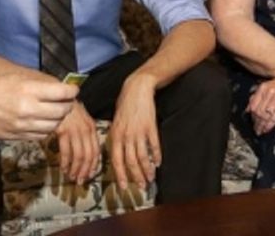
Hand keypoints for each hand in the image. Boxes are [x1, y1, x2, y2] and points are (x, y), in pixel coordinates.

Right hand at [0, 75, 77, 140]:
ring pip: (53, 126)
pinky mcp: (17, 137)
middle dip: (67, 105)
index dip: (71, 91)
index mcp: (27, 90)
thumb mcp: (17, 79)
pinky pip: (41, 135)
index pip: (62, 93)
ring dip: (57, 118)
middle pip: (61, 111)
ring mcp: (22, 125)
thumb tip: (61, 89)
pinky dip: (46, 129)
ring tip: (54, 110)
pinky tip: (41, 121)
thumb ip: (40, 86)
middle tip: (66, 100)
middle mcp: (27, 109)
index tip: (73, 90)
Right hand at [55, 101, 100, 183]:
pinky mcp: (63, 131)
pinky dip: (65, 163)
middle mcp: (85, 130)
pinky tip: (63, 168)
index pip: (96, 151)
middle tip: (80, 181)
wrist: (58, 96)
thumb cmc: (68, 110)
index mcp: (91, 128)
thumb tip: (85, 153)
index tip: (89, 175)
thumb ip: (84, 134)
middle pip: (88, 156)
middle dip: (85, 171)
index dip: (93, 165)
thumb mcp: (81, 120)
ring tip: (71, 177)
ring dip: (75, 169)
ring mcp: (75, 130)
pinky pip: (66, 151)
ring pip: (78, 156)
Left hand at [107, 74, 160, 190]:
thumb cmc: (124, 105)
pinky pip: (154, 145)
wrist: (136, 89)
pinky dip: (157, 155)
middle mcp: (126, 136)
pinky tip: (158, 162)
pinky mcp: (151, 127)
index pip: (116, 160)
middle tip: (140, 186)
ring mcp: (139, 132)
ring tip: (150, 178)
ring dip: (147, 169)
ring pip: (143, 156)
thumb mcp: (115, 122)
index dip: (120, 175)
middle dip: (136, 176)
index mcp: (115, 135)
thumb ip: (116, 138)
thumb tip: (118, 155)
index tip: (123, 186)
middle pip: (130, 162)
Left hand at [247, 78, 274, 134]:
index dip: (251, 115)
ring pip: (265, 116)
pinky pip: (274, 118)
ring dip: (261, 125)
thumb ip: (257, 96)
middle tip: (256, 129)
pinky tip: (267, 129)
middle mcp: (268, 92)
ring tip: (261, 131)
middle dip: (256, 122)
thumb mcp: (268, 87)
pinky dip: (269, 125)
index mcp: (263, 88)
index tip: (252, 121)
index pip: (253, 105)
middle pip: (258, 111)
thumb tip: (248, 109)